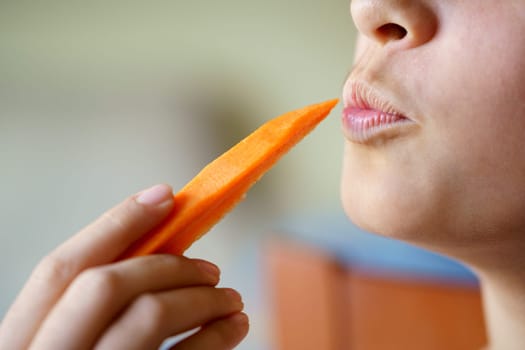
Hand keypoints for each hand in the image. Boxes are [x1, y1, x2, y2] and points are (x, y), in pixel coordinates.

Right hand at [0, 184, 248, 349]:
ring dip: (202, 297)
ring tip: (231, 296)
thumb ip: (89, 309)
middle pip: (108, 286)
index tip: (166, 194)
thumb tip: (157, 244)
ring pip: (149, 318)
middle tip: (211, 266)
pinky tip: (235, 328)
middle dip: (167, 265)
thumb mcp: (64, 346)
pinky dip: (217, 337)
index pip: (60, 269)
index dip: (116, 223)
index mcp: (18, 345)